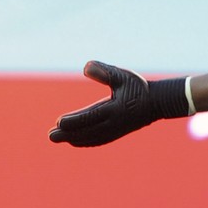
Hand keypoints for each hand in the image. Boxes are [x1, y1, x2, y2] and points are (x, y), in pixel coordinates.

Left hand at [49, 61, 187, 146]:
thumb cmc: (138, 87)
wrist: (157, 103)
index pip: (90, 117)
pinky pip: (97, 140)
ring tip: (57, 137)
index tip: (59, 122)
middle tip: (50, 136)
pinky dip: (84, 141)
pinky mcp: (115, 133)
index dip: (74, 121)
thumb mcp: (122, 76)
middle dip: (68, 134)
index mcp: (114, 110)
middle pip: (86, 131)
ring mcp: (114, 130)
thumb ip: (104, 72)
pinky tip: (73, 140)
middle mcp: (113, 123)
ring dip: (73, 138)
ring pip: (90, 137)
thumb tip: (85, 67)